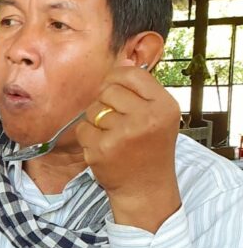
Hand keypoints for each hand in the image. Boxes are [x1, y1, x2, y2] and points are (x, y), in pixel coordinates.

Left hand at [76, 66, 180, 231]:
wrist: (146, 187)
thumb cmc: (150, 148)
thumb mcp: (158, 116)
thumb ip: (142, 91)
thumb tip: (123, 61)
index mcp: (164, 105)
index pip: (132, 74)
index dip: (116, 77)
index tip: (113, 87)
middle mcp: (147, 117)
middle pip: (109, 90)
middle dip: (105, 103)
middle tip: (116, 121)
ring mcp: (123, 133)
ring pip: (93, 110)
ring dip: (96, 121)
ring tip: (112, 136)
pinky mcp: (103, 148)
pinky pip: (83, 129)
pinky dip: (88, 137)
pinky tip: (103, 147)